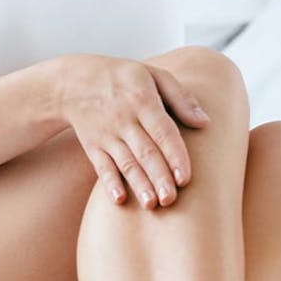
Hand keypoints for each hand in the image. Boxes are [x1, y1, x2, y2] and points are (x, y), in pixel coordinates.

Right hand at [57, 54, 209, 208]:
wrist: (74, 82)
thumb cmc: (122, 77)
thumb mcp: (152, 74)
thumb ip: (180, 97)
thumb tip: (205, 122)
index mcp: (142, 99)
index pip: (162, 131)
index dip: (174, 155)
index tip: (185, 178)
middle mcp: (124, 118)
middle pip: (145, 151)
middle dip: (158, 177)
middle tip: (171, 200)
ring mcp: (107, 133)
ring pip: (125, 162)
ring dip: (138, 184)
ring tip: (152, 205)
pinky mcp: (93, 145)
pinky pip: (101, 166)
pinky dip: (109, 182)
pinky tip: (119, 199)